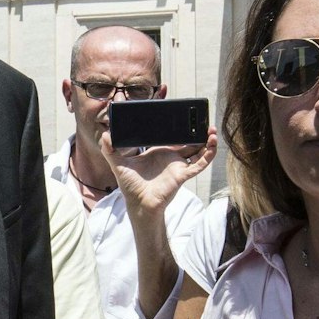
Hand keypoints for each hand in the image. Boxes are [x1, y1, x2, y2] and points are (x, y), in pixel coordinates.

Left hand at [99, 128, 216, 215]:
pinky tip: (212, 145)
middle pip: (189, 142)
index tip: (185, 116)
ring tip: (212, 130)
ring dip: (206, 141)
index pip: (172, 137)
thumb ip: (110, 149)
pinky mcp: (182, 174)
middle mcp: (171, 157)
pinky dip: (208, 155)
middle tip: (203, 121)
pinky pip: (199, 164)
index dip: (180, 128)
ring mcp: (178, 166)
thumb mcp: (118, 163)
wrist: (138, 203)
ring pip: (198, 151)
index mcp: (159, 152)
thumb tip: (105, 135)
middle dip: (197, 132)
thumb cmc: (130, 186)